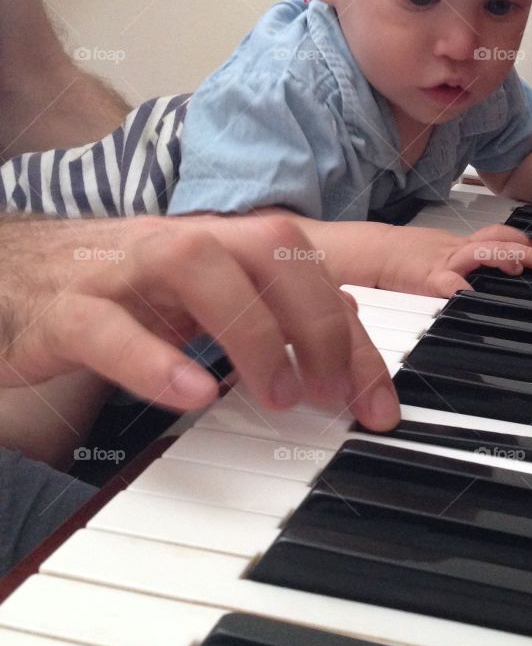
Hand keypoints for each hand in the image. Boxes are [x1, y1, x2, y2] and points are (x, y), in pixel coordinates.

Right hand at [0, 212, 399, 430]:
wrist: (3, 280)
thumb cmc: (111, 294)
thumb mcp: (199, 306)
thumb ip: (271, 315)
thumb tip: (347, 339)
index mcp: (216, 244)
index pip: (304, 267)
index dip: (351, 331)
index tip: (379, 402)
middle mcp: (175, 243)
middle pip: (267, 246)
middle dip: (316, 318)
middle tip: (333, 394)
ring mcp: (118, 270)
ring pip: (195, 263)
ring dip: (251, 330)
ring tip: (277, 395)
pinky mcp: (61, 311)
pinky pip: (106, 323)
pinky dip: (153, 357)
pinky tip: (191, 394)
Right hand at [378, 223, 531, 296]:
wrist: (372, 252)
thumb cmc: (400, 256)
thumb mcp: (435, 252)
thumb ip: (459, 262)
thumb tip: (481, 273)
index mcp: (458, 244)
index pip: (495, 235)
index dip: (519, 240)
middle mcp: (456, 250)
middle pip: (496, 241)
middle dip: (525, 251)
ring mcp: (444, 263)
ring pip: (481, 253)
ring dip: (505, 259)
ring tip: (521, 269)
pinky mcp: (429, 279)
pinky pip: (451, 283)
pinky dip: (465, 290)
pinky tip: (476, 297)